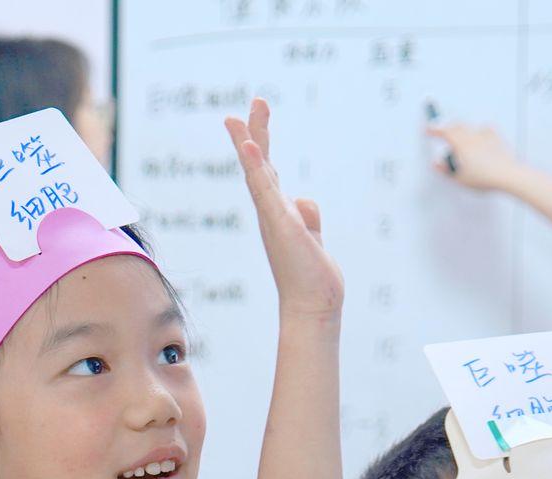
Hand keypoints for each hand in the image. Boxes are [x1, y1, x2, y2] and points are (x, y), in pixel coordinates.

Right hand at [224, 98, 342, 320]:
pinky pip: (263, 188)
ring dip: (249, 142)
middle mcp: (270, 212)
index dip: (259, 144)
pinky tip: (249, 146)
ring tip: (238, 118)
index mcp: (278, 213)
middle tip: (254, 102)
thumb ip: (308, 216)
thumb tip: (303, 200)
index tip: (253, 117)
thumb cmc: (312, 277)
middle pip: (259, 164)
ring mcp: (272, 216)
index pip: (266, 172)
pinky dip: (254, 164)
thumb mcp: (313, 237)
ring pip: (256, 172)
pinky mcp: (279, 222)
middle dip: (254, 132)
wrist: (313, 305)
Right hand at [426, 122, 523, 191]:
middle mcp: (472, 137)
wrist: (507, 175)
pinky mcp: (496, 139)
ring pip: (470, 127)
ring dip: (462, 130)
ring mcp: (485, 137)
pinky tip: (479, 136)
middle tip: (442, 133)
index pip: (444, 132)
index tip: (428, 129)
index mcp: (461, 144)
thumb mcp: (459, 178)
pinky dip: (479, 131)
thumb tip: (437, 165)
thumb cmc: (486, 177)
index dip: (434, 130)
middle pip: (456, 126)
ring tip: (459, 138)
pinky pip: (485, 129)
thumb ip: (445, 170)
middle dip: (447, 128)